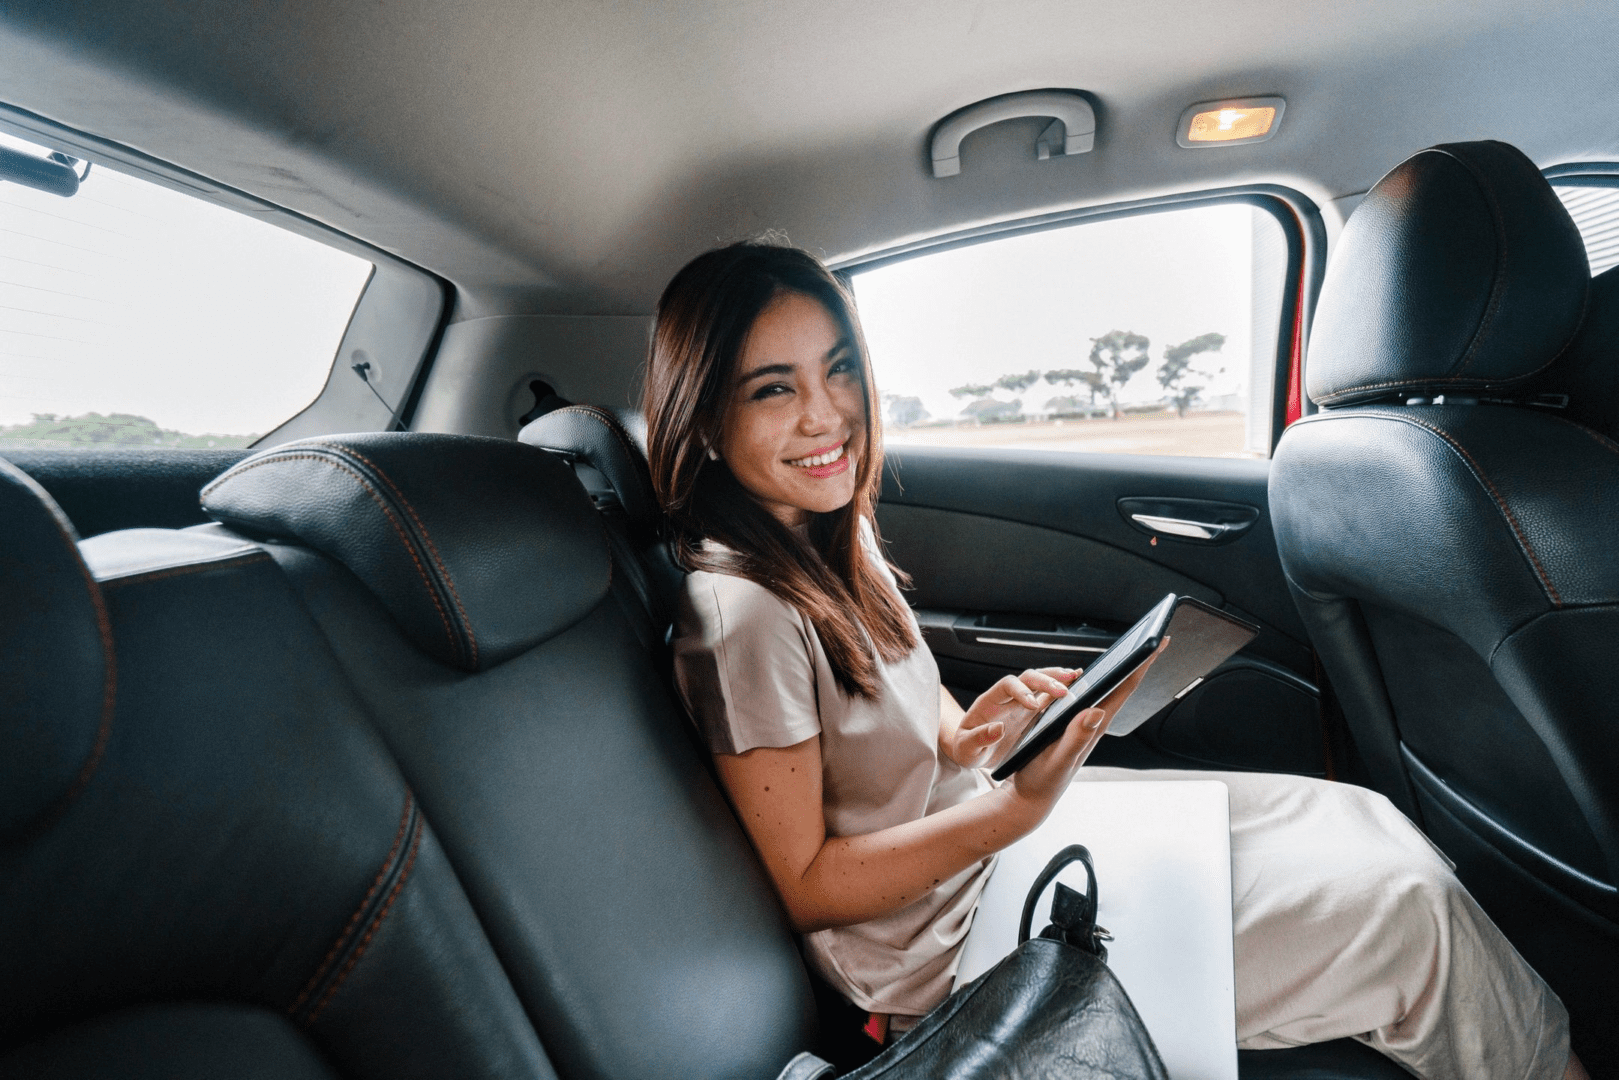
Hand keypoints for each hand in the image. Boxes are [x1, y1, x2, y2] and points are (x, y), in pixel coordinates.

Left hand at [941, 667, 1079, 769]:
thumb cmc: (967, 750)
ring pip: (1040, 681)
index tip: (1033, 705)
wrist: (973, 751)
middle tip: (1064, 691)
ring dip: (1058, 678)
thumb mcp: (966, 750)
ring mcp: (1021, 702)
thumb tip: (997, 728)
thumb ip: (978, 739)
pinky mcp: (1033, 711)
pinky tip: (1079, 686)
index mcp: (990, 702)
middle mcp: (1007, 697)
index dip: (1021, 691)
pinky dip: (1063, 688)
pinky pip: (1049, 695)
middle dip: (1046, 680)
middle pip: (1028, 677)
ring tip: (1077, 678)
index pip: (1007, 685)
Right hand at [1008, 636, 1168, 810]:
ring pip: (1109, 690)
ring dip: (1124, 670)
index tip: (1158, 643)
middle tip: (1157, 639)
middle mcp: (1094, 722)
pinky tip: (1099, 676)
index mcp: (1094, 726)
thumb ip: (1077, 737)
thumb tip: (1097, 712)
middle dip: (1140, 662)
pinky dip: (1100, 681)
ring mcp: (1084, 723)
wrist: (1031, 797)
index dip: (1142, 664)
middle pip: (1123, 686)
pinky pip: (1091, 697)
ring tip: (1138, 652)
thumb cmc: (1043, 781)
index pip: (1124, 688)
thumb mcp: (1058, 759)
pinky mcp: (1070, 725)